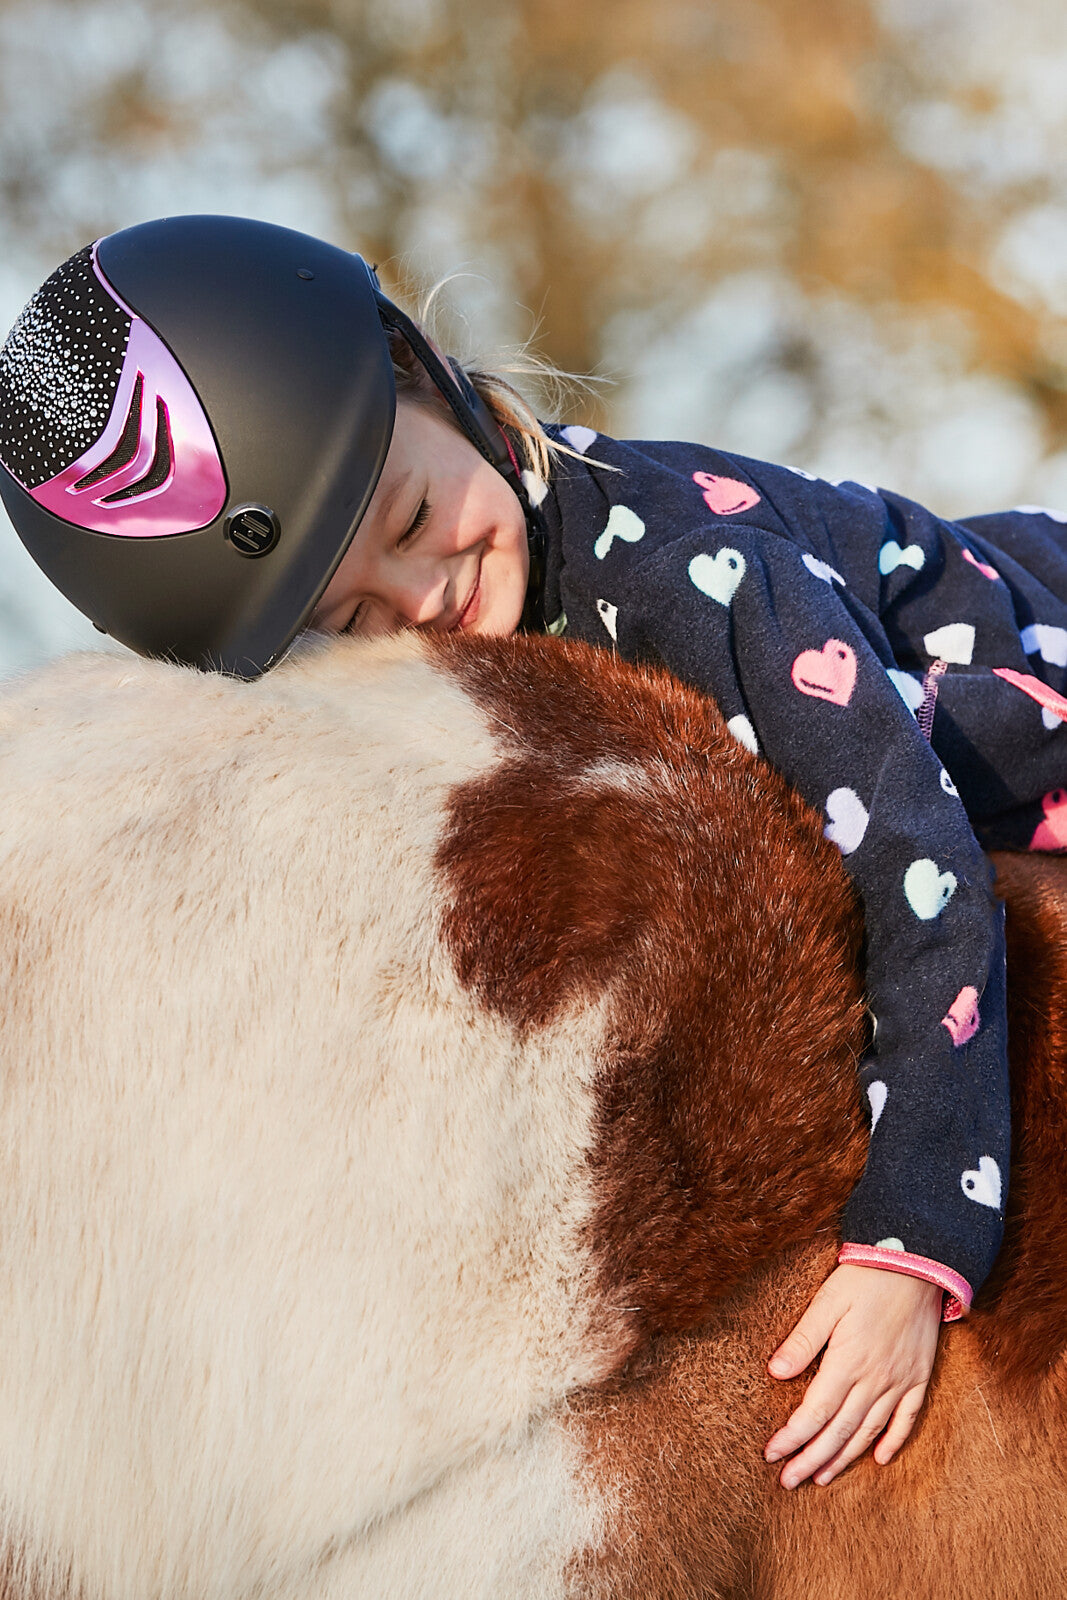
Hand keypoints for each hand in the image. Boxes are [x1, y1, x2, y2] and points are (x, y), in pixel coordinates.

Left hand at [764, 1263, 941, 1488]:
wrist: (920, 1262)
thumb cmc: (867, 1276)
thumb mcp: (827, 1300)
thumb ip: (803, 1339)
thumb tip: (775, 1372)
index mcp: (848, 1361)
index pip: (814, 1413)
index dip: (791, 1438)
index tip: (771, 1455)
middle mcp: (875, 1379)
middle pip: (838, 1431)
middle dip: (810, 1459)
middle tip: (788, 1483)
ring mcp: (901, 1381)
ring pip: (869, 1431)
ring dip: (844, 1458)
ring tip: (822, 1478)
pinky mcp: (919, 1376)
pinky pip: (907, 1419)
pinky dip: (893, 1441)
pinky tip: (878, 1459)